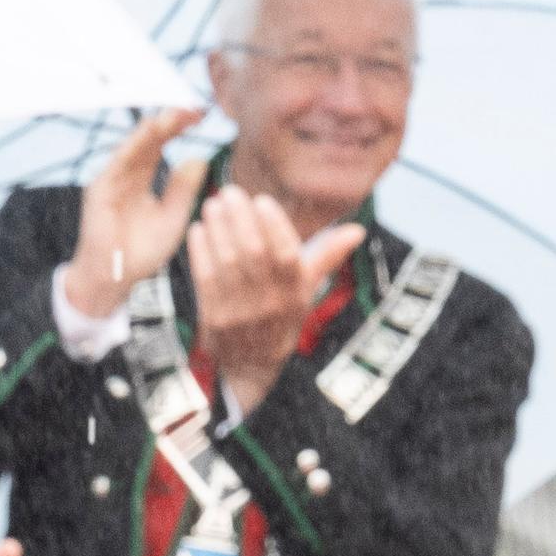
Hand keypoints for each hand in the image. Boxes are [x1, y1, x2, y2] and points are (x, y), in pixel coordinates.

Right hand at [64, 107, 209, 320]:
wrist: (112, 280)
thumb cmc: (140, 252)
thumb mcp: (172, 218)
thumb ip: (183, 189)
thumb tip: (199, 158)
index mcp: (141, 177)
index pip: (160, 144)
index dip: (178, 128)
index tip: (200, 114)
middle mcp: (125, 173)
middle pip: (148, 139)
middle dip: (170, 121)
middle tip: (193, 106)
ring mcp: (111, 179)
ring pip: (134, 145)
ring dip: (154, 127)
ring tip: (176, 113)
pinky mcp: (100, 190)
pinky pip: (119, 161)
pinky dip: (135, 144)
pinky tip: (152, 130)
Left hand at [183, 189, 362, 417]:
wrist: (252, 364)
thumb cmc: (282, 314)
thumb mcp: (308, 289)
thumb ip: (328, 256)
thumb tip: (358, 231)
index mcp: (295, 292)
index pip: (287, 254)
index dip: (274, 225)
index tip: (261, 200)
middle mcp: (270, 302)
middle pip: (253, 253)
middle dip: (239, 218)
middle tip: (230, 192)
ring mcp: (240, 312)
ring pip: (227, 262)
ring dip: (218, 229)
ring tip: (213, 204)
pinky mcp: (214, 318)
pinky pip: (204, 278)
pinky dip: (200, 251)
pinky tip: (198, 228)